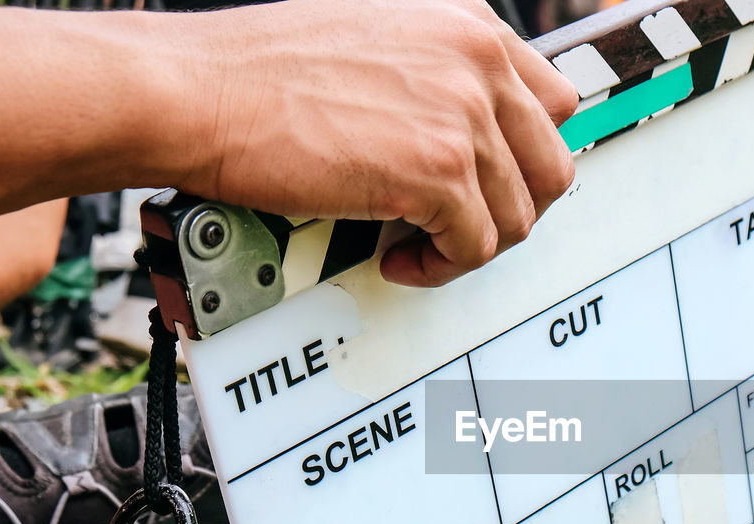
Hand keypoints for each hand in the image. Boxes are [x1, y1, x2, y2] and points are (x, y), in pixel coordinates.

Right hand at [177, 0, 578, 286]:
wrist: (200, 91)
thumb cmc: (261, 71)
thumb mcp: (377, 39)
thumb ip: (436, 75)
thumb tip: (467, 131)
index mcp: (468, 25)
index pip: (552, 104)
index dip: (525, 157)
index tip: (501, 183)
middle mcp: (476, 64)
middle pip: (552, 164)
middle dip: (513, 208)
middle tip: (469, 225)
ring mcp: (462, 117)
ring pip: (518, 216)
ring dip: (474, 245)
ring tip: (425, 245)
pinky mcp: (437, 173)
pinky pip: (475, 248)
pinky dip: (441, 268)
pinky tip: (401, 257)